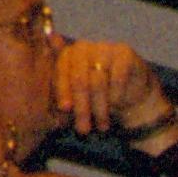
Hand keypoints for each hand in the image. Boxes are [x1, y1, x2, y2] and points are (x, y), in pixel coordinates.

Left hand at [50, 37, 175, 145]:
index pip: (61, 71)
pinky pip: (118, 78)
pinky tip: (116, 105)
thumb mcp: (75, 96)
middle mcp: (84, 47)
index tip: (66, 110)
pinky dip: (116, 95)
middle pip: (80, 79)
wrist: (129, 93)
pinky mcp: (124, 53)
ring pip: (98, 82)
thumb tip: (48, 64)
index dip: (63, 91)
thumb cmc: (96, 95)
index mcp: (68, 54)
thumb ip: (61, 87)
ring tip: (102, 125)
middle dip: (81, 107)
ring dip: (99, 108)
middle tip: (83, 129)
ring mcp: (105, 48)